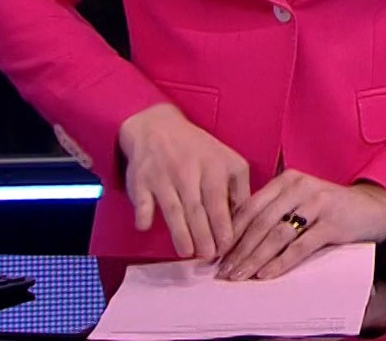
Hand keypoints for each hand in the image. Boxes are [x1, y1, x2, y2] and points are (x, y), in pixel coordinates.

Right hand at [117, 103, 250, 260]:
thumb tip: (244, 220)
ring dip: (179, 232)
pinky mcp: (141, 179)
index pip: (220, 201)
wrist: (158, 127)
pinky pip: (141, 199)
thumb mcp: (227, 161)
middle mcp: (189, 171)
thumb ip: (238, 188)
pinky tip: (145, 227)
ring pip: (172, 208)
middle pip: (196, 209)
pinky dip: (143, 213)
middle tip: (208, 257)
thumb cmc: (199, 151)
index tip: (227, 247)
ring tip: (187, 252)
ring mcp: (163, 175)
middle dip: (203, 235)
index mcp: (214, 167)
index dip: (223, 226)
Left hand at [218, 170, 385, 280]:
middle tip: (223, 271)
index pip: (250, 206)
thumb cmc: (330, 208)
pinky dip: (281, 262)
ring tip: (240, 276)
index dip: (231, 232)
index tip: (216, 254)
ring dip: (255, 258)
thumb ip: (274, 212)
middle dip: (238, 250)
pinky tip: (267, 274)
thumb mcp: (300, 201)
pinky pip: (301, 246)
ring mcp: (317, 203)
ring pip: (277, 234)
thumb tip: (236, 242)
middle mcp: (300, 187)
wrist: (373, 207)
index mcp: (287, 179)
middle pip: (260, 222)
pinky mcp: (332, 222)